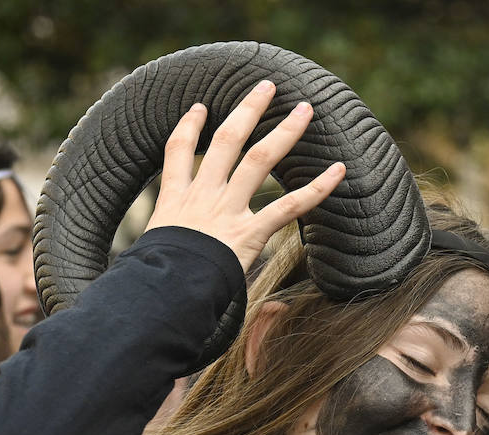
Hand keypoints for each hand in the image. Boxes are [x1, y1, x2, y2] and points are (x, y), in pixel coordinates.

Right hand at [146, 79, 346, 271]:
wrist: (161, 294)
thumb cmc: (153, 285)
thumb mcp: (150, 262)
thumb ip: (166, 259)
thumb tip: (188, 285)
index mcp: (173, 202)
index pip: (177, 152)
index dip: (188, 127)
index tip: (199, 108)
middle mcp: (202, 197)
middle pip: (225, 141)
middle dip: (247, 110)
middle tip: (266, 87)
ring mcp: (226, 211)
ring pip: (258, 159)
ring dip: (284, 131)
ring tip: (304, 108)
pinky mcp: (249, 233)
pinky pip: (289, 206)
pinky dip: (317, 188)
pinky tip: (338, 170)